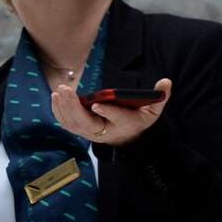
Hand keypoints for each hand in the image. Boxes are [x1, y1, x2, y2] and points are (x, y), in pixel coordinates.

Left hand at [49, 78, 172, 145]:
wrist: (127, 139)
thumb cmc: (138, 120)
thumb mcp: (152, 111)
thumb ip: (159, 97)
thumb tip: (166, 82)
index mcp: (124, 123)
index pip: (116, 118)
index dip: (107, 112)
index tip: (97, 103)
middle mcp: (105, 130)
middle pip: (87, 123)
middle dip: (74, 108)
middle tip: (66, 90)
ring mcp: (91, 132)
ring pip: (74, 124)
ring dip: (64, 108)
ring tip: (58, 91)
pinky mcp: (81, 130)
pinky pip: (67, 123)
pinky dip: (59, 111)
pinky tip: (55, 96)